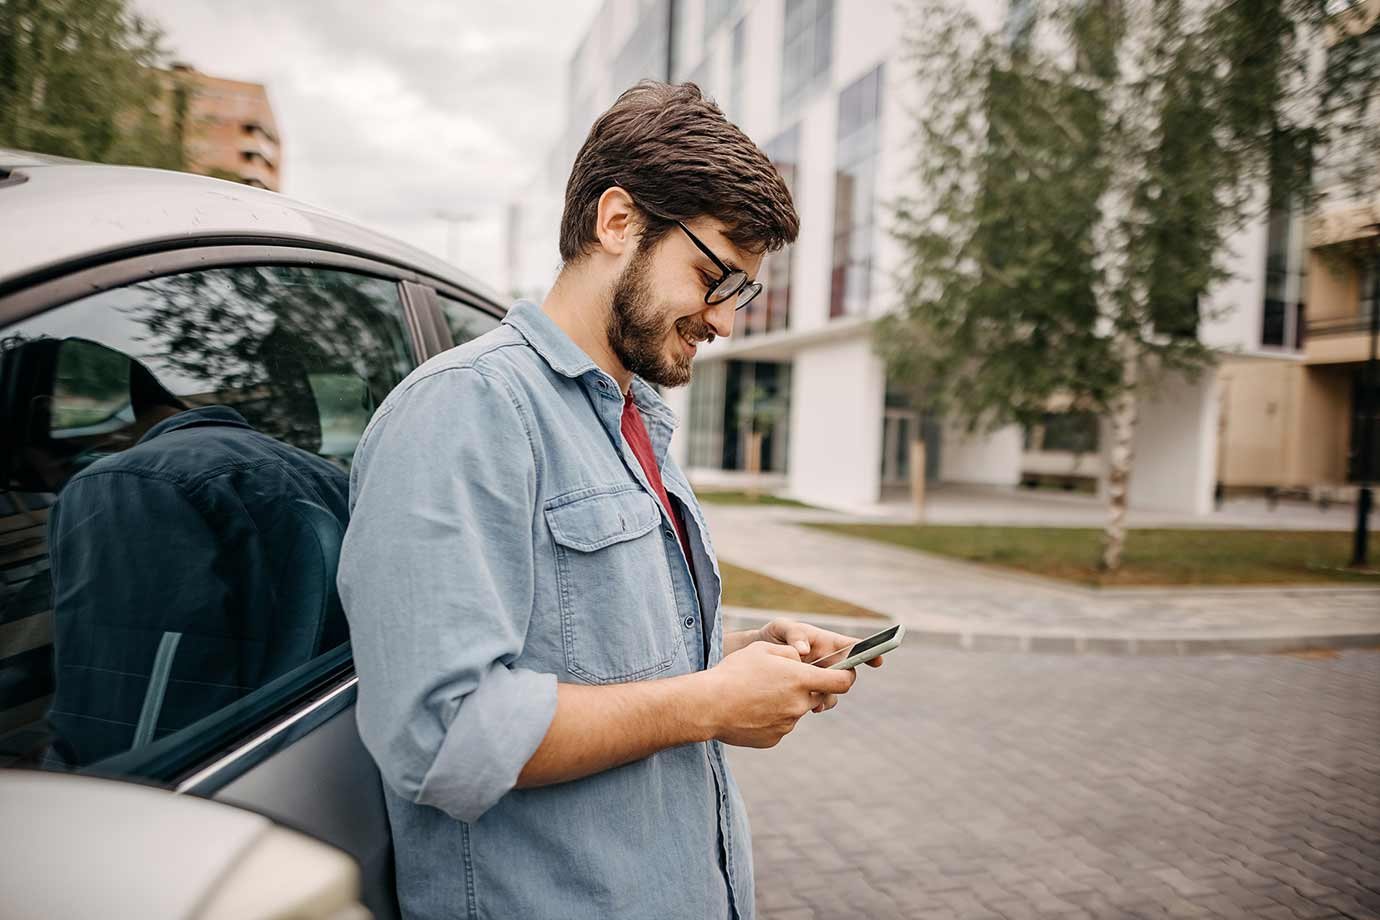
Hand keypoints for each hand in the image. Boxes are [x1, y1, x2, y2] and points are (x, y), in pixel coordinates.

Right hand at [700, 641, 855, 747]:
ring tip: (757, 694)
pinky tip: (750, 710)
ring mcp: (787, 724)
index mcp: (800, 679)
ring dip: (785, 703)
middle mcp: (799, 704)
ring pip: (796, 711)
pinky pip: (780, 725)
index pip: (842, 681)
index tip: (846, 673)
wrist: (709, 705)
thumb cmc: (735, 672)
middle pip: (817, 696)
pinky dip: (771, 718)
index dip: (848, 676)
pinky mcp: (774, 738)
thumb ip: (791, 652)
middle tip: (781, 681)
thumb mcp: (764, 648)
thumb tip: (803, 660)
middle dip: (806, 688)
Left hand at [758, 618, 884, 712]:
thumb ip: (794, 634)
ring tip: (816, 701)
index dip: (869, 652)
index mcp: (827, 642)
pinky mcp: (809, 691)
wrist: (753, 656)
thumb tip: (804, 650)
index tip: (878, 660)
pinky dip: (818, 704)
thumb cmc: (772, 636)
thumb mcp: (780, 627)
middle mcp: (828, 661)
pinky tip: (810, 706)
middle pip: (848, 673)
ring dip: (830, 697)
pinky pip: (821, 701)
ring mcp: (820, 678)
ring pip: (835, 691)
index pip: (853, 646)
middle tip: (834, 683)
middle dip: (844, 680)